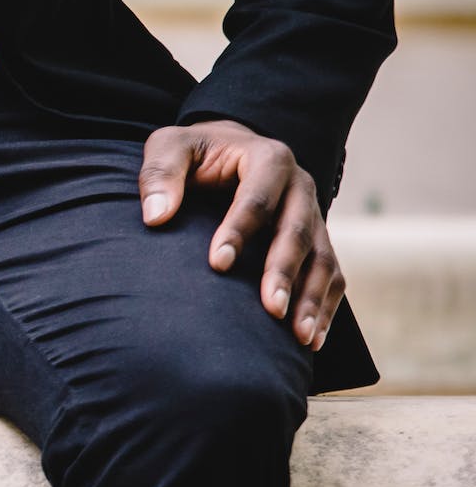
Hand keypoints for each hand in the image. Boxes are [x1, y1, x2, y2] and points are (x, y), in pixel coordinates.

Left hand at [139, 120, 342, 350]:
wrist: (227, 149)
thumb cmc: (194, 152)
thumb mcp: (169, 147)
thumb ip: (160, 174)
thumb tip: (155, 216)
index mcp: (268, 158)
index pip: (257, 198)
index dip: (239, 230)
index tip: (217, 264)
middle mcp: (300, 186)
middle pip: (298, 231)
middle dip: (284, 272)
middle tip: (270, 309)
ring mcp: (313, 214)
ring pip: (323, 258)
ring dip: (313, 297)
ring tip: (300, 337)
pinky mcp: (317, 238)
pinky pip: (331, 274)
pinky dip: (325, 305)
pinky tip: (311, 339)